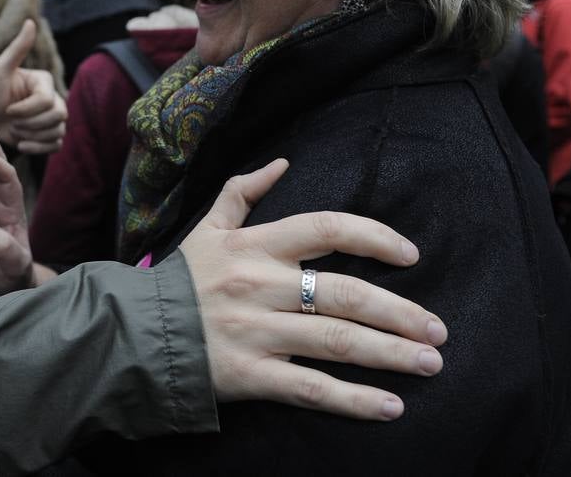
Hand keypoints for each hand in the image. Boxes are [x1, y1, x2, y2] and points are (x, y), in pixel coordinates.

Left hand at [0, 19, 66, 154]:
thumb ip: (17, 48)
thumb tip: (30, 21)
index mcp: (44, 81)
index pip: (47, 100)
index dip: (26, 109)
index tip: (7, 109)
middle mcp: (53, 97)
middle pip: (58, 116)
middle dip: (31, 123)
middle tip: (12, 122)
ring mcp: (53, 117)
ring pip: (59, 130)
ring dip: (33, 135)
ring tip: (15, 131)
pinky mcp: (49, 135)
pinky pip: (57, 144)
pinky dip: (39, 147)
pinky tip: (22, 144)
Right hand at [180, 159, 448, 420]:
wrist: (131, 334)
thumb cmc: (178, 281)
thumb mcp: (206, 229)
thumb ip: (241, 194)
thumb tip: (280, 163)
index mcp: (255, 246)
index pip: (327, 228)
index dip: (375, 237)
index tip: (411, 255)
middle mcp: (261, 286)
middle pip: (345, 293)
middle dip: (400, 312)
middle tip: (439, 330)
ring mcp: (256, 333)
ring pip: (336, 341)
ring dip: (391, 354)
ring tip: (431, 362)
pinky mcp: (249, 376)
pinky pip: (310, 389)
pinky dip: (354, 400)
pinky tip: (391, 407)